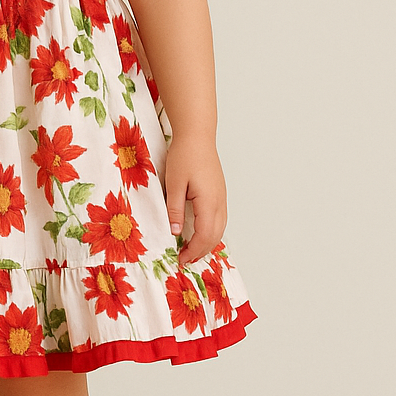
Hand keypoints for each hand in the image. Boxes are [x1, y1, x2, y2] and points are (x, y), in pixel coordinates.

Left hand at [163, 133, 227, 266]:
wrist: (197, 135)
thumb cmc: (185, 155)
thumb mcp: (174, 184)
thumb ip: (175, 210)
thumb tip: (176, 232)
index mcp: (209, 202)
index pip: (204, 235)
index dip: (194, 250)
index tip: (181, 259)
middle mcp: (219, 202)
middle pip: (215, 235)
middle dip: (201, 251)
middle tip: (185, 259)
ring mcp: (222, 197)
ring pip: (220, 228)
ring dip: (208, 242)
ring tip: (192, 250)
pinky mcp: (219, 192)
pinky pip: (220, 218)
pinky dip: (211, 231)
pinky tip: (201, 233)